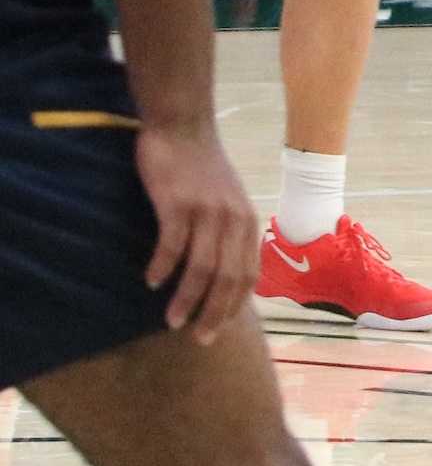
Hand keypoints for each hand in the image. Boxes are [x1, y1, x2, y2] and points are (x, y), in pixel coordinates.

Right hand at [134, 124, 258, 341]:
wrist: (184, 127)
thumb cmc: (201, 171)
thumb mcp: (228, 204)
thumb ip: (228, 236)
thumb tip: (223, 277)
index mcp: (248, 224)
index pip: (247, 276)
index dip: (233, 307)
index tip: (217, 331)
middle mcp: (234, 220)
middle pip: (228, 278)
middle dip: (214, 313)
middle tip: (198, 339)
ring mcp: (207, 211)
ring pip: (201, 267)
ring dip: (186, 298)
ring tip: (172, 321)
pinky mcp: (179, 201)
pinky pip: (172, 243)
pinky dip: (163, 267)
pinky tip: (150, 281)